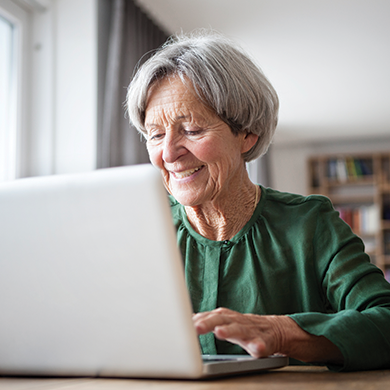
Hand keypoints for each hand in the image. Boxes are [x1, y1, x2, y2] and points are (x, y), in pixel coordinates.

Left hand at [193, 307, 343, 363]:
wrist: (285, 331)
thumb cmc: (253, 329)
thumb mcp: (233, 324)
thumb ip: (214, 322)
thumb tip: (190, 321)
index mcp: (233, 318)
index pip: (214, 314)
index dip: (201, 318)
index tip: (186, 322)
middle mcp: (243, 321)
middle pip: (225, 318)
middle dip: (209, 322)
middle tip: (195, 327)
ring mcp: (257, 331)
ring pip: (243, 329)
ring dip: (231, 330)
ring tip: (219, 332)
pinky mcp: (270, 342)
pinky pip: (265, 344)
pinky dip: (259, 346)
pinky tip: (256, 350)